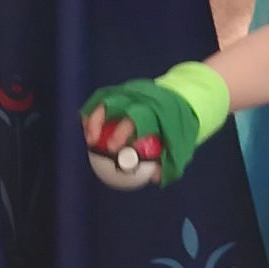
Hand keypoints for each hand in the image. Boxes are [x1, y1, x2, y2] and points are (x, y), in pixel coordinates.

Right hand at [81, 78, 201, 186]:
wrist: (181, 98)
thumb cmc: (179, 127)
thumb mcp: (180, 144)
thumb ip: (168, 161)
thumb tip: (152, 178)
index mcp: (155, 109)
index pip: (134, 118)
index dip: (121, 133)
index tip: (112, 148)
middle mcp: (140, 96)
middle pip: (113, 103)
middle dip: (98, 120)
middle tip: (92, 142)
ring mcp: (130, 90)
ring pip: (105, 99)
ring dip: (92, 116)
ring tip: (87, 137)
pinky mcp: (123, 89)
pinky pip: (103, 98)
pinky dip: (94, 111)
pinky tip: (87, 128)